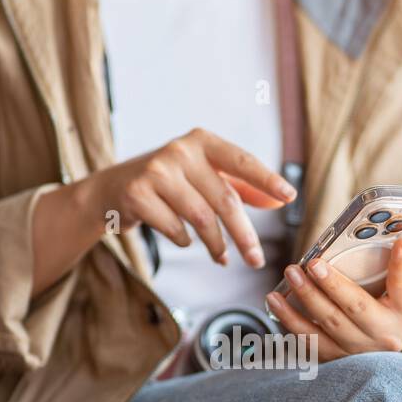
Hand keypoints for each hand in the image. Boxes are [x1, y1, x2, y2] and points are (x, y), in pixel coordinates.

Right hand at [87, 128, 294, 267]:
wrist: (112, 190)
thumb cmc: (166, 183)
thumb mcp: (202, 176)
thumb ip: (240, 186)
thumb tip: (278, 199)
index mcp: (201, 142)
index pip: (241, 161)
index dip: (266, 179)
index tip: (289, 196)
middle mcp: (180, 151)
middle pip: (224, 199)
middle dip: (244, 234)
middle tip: (256, 259)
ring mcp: (156, 172)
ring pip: (201, 218)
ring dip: (216, 245)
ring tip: (222, 258)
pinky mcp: (137, 194)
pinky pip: (174, 229)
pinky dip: (184, 241)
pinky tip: (184, 240)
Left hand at [265, 235, 401, 361]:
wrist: (382, 365)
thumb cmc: (392, 317)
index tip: (401, 241)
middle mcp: (383, 335)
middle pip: (355, 307)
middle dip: (332, 285)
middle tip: (311, 263)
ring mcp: (357, 351)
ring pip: (327, 326)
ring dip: (304, 300)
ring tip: (289, 275)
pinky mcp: (334, 360)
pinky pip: (308, 342)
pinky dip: (290, 322)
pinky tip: (275, 302)